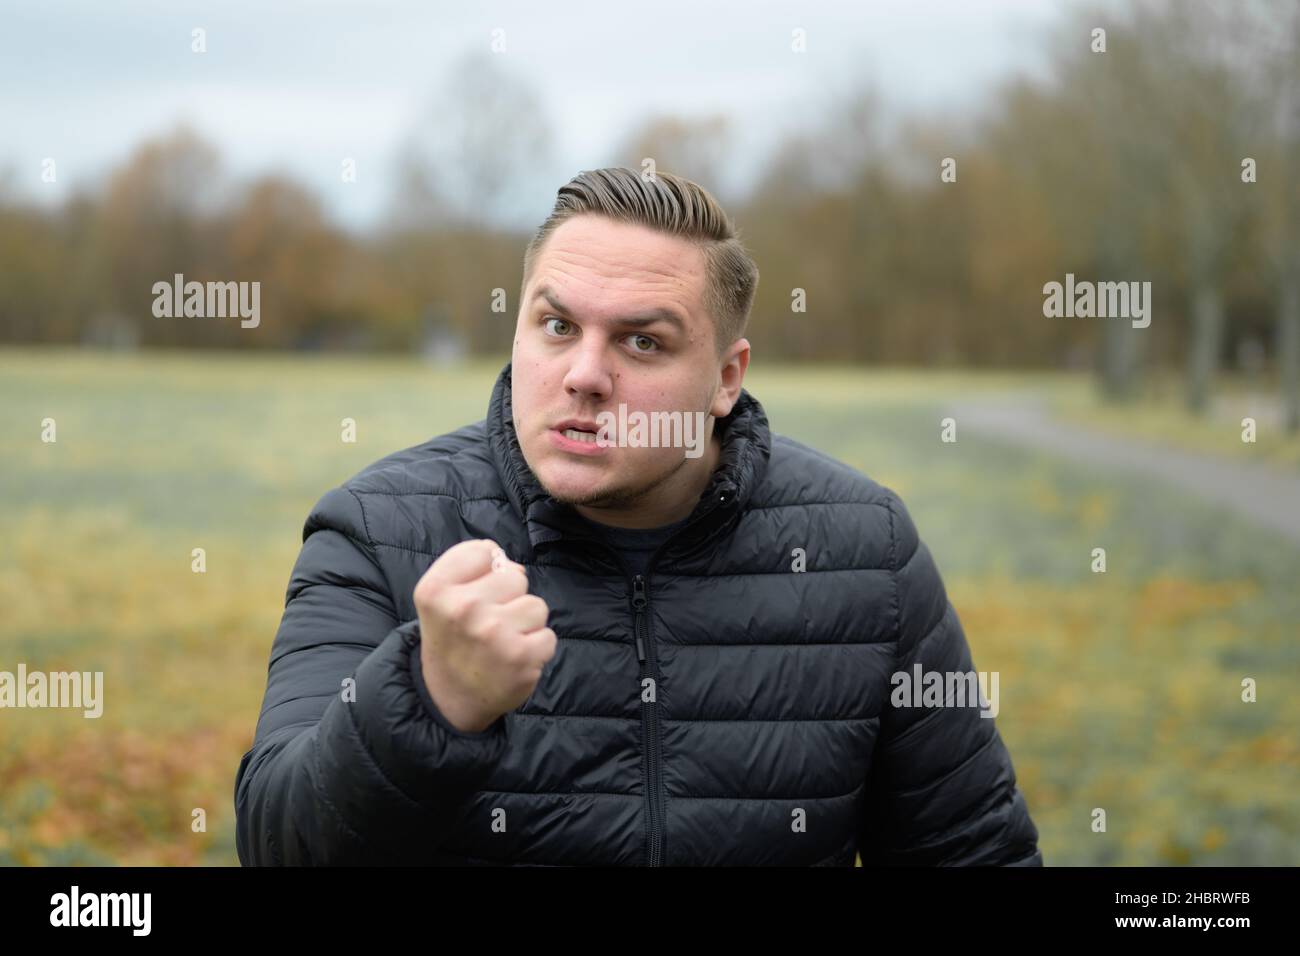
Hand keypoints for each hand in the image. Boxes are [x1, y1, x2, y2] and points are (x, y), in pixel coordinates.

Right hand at [413, 539, 555, 732]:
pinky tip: (513, 660)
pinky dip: (536, 649)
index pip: (483, 551)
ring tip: (501, 642)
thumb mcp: (441, 597)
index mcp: (437, 589)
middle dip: (508, 598)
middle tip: (487, 625)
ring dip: (525, 624)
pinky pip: (548, 635)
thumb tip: (514, 566)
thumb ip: (470, 567)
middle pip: (516, 577)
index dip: (484, 572)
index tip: (471, 595)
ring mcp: (494, 633)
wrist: (448, 699)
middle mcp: (463, 608)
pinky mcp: (521, 657)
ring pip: (536, 606)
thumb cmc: (452, 639)